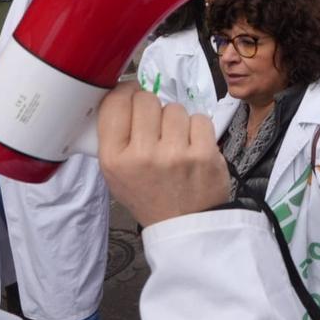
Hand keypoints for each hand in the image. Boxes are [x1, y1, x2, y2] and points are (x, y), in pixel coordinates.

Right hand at [98, 82, 230, 225]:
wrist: (184, 226)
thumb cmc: (148, 196)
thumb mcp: (116, 174)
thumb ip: (114, 136)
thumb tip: (122, 94)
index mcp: (114, 159)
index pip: (114, 104)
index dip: (125, 93)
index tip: (131, 96)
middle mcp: (142, 155)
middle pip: (145, 100)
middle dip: (151, 107)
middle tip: (156, 126)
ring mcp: (175, 154)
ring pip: (174, 108)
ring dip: (176, 120)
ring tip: (176, 142)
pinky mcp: (204, 154)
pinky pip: (199, 118)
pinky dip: (198, 129)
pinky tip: (193, 146)